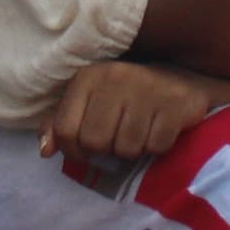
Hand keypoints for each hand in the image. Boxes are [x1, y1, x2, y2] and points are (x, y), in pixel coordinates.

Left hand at [42, 60, 229, 171]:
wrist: (183, 79)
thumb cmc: (127, 96)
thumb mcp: (89, 103)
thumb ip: (62, 125)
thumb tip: (46, 151)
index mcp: (88, 77)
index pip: (66, 131)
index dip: (74, 151)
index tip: (87, 151)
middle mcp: (115, 78)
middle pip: (96, 143)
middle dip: (107, 150)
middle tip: (118, 139)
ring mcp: (148, 89)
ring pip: (127, 148)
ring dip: (134, 150)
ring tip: (140, 132)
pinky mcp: (176, 103)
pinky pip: (156, 147)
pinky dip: (158, 147)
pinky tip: (159, 129)